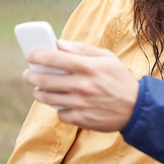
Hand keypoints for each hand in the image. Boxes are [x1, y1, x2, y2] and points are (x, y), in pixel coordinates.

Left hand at [22, 39, 138, 131]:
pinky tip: (62, 102)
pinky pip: (59, 113)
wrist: (136, 108)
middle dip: (31, 75)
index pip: (53, 58)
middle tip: (28, 73)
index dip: (37, 55)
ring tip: (38, 88)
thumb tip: (60, 44)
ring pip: (47, 98)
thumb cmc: (119, 79)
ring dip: (38, 92)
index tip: (29, 55)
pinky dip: (58, 107)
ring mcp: (80, 104)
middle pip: (44, 80)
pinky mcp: (80, 119)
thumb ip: (82, 49)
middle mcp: (82, 85)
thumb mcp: (107, 57)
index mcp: (88, 66)